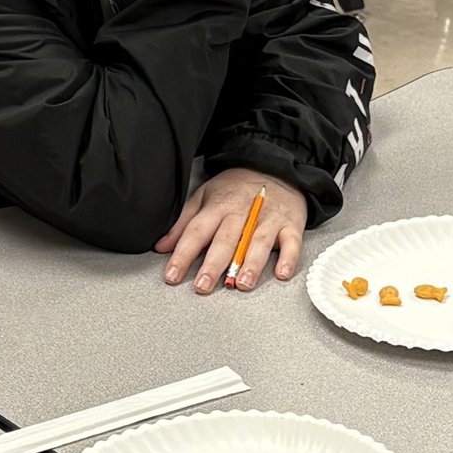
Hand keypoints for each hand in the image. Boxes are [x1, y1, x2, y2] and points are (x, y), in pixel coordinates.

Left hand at [156, 169, 307, 291]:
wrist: (274, 167)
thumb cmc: (236, 187)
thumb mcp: (205, 197)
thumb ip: (183, 224)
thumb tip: (161, 247)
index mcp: (218, 206)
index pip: (196, 231)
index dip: (182, 254)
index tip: (172, 276)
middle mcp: (243, 212)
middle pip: (226, 239)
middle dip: (213, 264)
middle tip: (203, 286)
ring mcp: (268, 218)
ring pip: (259, 241)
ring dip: (250, 264)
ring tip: (240, 284)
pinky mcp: (291, 224)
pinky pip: (292, 242)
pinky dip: (288, 258)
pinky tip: (281, 274)